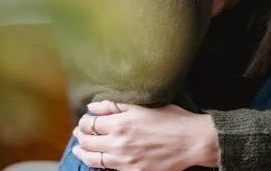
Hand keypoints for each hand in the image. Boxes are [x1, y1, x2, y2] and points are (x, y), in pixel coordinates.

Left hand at [72, 100, 219, 169]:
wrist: (192, 142)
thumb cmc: (172, 120)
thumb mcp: (143, 106)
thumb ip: (115, 106)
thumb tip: (92, 107)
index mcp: (120, 123)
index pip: (90, 123)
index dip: (84, 122)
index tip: (86, 120)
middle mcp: (119, 142)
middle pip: (87, 141)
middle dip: (80, 136)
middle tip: (79, 133)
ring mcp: (124, 160)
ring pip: (93, 158)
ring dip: (83, 152)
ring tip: (79, 149)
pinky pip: (108, 168)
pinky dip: (97, 163)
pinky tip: (96, 159)